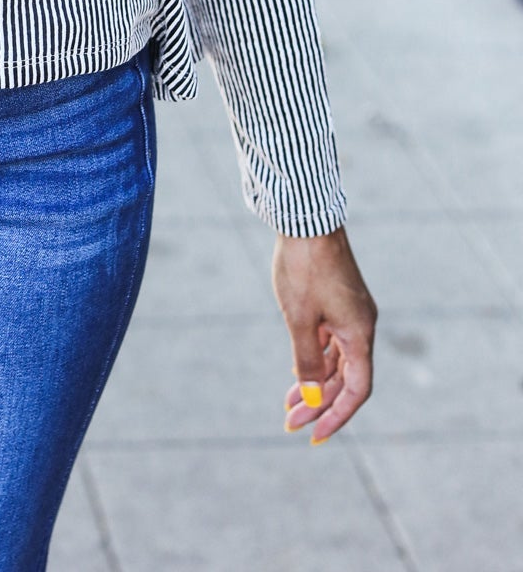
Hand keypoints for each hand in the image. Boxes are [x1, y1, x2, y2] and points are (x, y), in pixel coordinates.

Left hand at [272, 225, 375, 442]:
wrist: (306, 218)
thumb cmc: (303, 266)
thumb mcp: (300, 319)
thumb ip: (308, 361)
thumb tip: (313, 398)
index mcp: (360, 334)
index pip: (357, 390)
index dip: (337, 416)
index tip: (314, 435)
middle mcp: (362, 326)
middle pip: (347, 378)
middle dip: (320, 403)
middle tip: (290, 422)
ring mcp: (351, 313)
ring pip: (338, 360)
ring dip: (317, 383)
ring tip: (290, 402)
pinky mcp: (339, 301)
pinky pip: (332, 342)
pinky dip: (317, 359)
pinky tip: (299, 370)